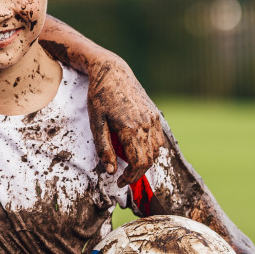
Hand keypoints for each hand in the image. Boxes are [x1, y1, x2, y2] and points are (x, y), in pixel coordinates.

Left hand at [85, 56, 165, 186]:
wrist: (112, 71)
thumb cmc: (100, 96)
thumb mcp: (96, 123)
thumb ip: (104, 148)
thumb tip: (111, 170)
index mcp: (130, 128)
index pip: (138, 163)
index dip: (130, 177)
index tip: (119, 182)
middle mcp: (146, 124)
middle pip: (149, 160)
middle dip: (137, 174)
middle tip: (123, 178)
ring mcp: (153, 119)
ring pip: (156, 151)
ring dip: (145, 162)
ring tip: (129, 164)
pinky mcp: (155, 114)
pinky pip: (158, 139)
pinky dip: (151, 149)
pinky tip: (137, 149)